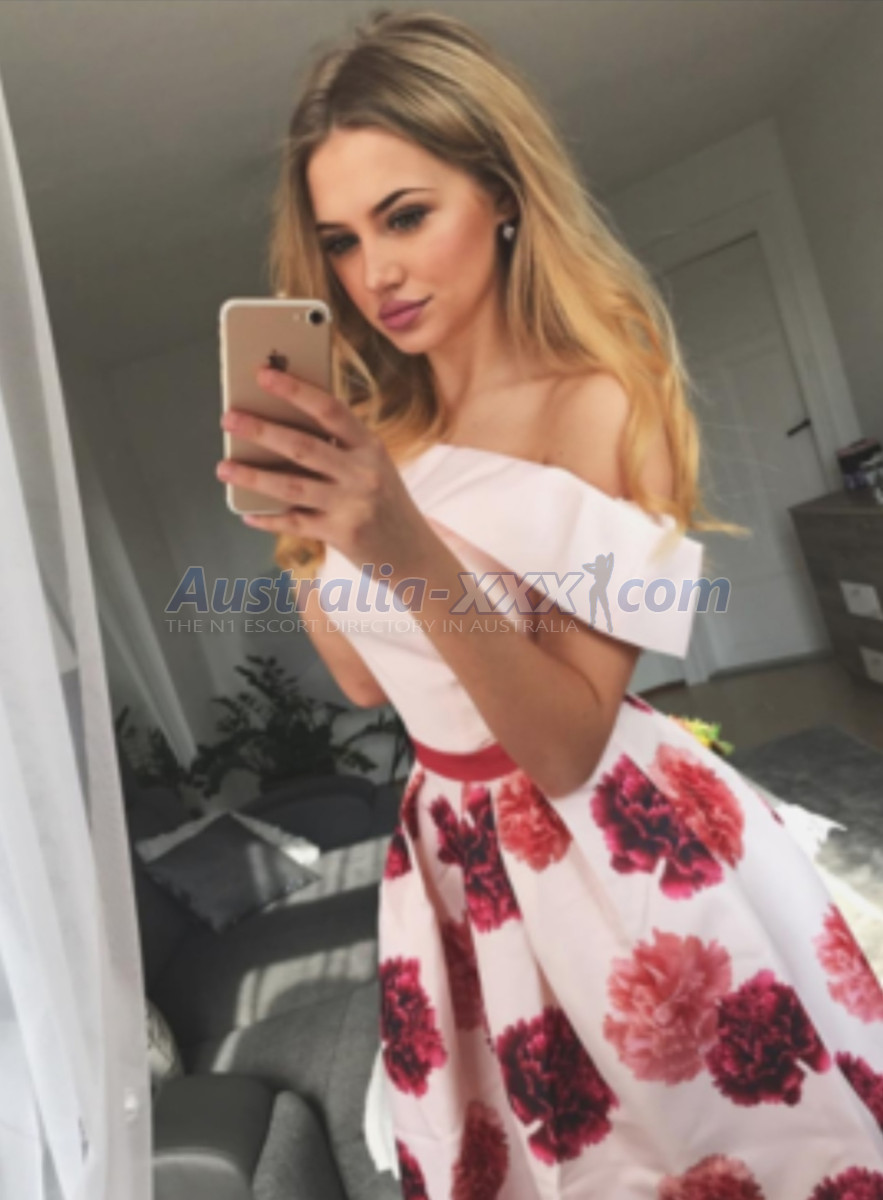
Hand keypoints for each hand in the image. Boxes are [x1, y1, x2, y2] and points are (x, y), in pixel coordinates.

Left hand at [217, 367, 432, 574]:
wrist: (414, 552)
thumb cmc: (384, 502)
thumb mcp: (373, 465)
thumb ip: (337, 447)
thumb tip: (279, 426)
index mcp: (370, 446)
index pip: (330, 409)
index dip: (295, 390)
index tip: (264, 375)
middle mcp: (363, 473)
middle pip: (303, 446)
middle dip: (262, 430)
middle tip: (230, 419)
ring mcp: (352, 505)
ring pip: (292, 486)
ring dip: (253, 475)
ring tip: (224, 467)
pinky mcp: (342, 534)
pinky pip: (295, 523)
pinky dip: (268, 518)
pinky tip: (248, 514)